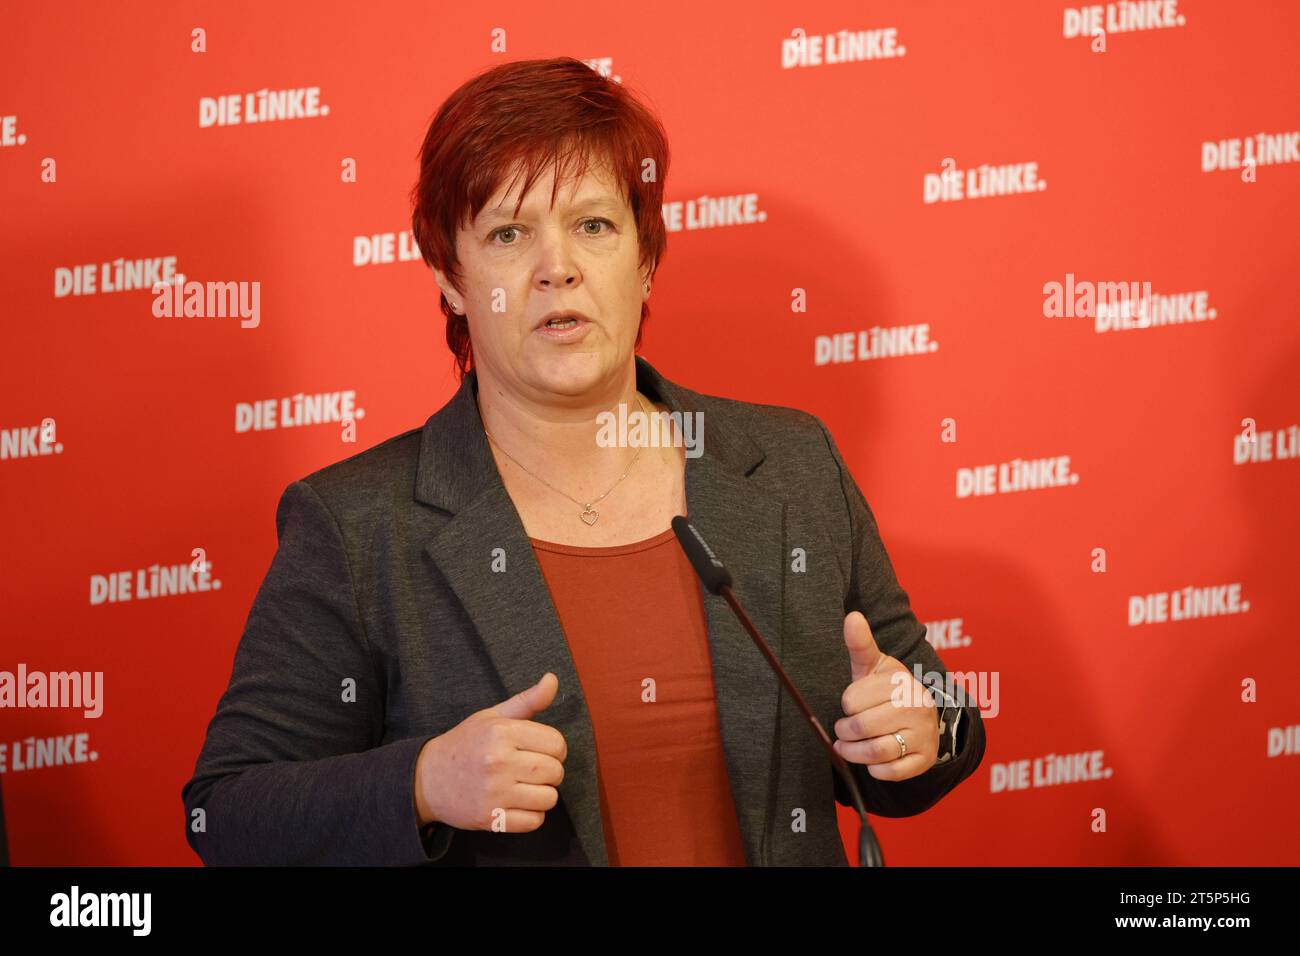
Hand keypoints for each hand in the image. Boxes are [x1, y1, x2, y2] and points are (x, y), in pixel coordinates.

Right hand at [414, 672, 566, 832]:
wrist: (427, 779)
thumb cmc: (466, 744)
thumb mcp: (493, 717)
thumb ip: (527, 701)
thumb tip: (552, 679)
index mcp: (501, 732)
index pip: (556, 743)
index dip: (555, 748)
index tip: (542, 750)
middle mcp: (498, 762)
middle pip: (555, 771)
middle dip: (552, 771)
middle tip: (533, 769)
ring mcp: (494, 793)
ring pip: (549, 798)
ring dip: (544, 794)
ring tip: (526, 786)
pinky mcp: (491, 819)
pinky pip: (534, 821)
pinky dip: (532, 815)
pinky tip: (518, 803)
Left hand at [832, 611, 938, 780]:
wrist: (919, 718)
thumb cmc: (887, 690)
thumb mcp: (873, 666)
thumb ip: (860, 643)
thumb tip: (852, 616)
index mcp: (902, 681)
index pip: (853, 700)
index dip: (845, 705)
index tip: (849, 704)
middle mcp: (918, 706)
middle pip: (862, 726)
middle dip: (844, 731)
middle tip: (843, 729)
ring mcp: (924, 734)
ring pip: (876, 751)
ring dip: (853, 753)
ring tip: (846, 746)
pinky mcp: (925, 760)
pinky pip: (892, 773)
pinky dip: (876, 770)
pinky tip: (871, 761)